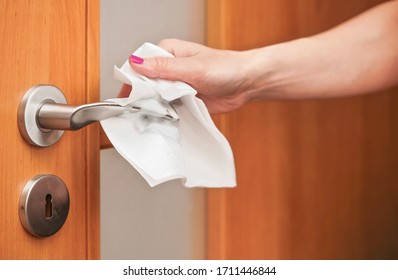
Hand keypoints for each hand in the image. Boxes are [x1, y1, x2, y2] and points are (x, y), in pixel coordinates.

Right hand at [118, 39, 252, 113]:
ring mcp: (176, 85)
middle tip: (137, 112)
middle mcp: (170, 68)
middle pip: (145, 84)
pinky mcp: (183, 99)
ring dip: (154, 107)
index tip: (128, 98)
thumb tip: (136, 62)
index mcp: (168, 52)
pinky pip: (168, 108)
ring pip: (156, 97)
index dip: (132, 82)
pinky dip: (165, 115)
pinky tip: (162, 121)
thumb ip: (165, 68)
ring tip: (147, 119)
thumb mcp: (193, 68)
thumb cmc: (225, 68)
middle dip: (142, 97)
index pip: (140, 66)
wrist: (246, 83)